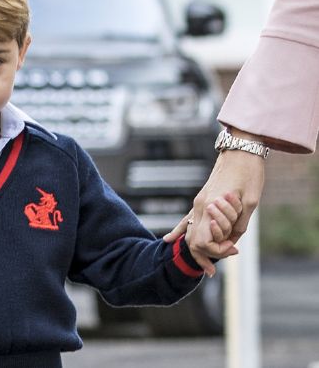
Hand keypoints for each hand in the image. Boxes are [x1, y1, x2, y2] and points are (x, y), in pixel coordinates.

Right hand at [165, 141, 264, 271]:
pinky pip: (186, 219)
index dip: (216, 251)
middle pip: (193, 240)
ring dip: (196, 249)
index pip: (203, 240)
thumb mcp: (251, 202)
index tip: (232, 251)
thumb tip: (232, 239)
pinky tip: (167, 240)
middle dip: (204, 256)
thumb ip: (239, 223)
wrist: (241, 150)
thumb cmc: (249, 173)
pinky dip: (179, 231)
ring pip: (188, 231)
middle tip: (214, 269)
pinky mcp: (201, 198)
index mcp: (210, 206)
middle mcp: (200, 206)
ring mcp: (198, 202)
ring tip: (204, 265)